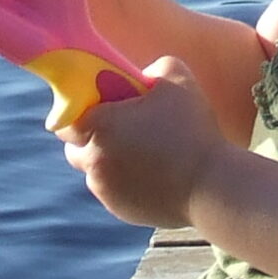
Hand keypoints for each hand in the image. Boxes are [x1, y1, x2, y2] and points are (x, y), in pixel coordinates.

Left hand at [57, 56, 223, 227]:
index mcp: (99, 126)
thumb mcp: (179, 79)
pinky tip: (154, 173)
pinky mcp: (120, 210)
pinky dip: (125, 183)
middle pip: (76, 148)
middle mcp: (94, 161)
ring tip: (144, 152)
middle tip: (123, 129)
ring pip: (96, 171)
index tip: (100, 107)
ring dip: (110, 161)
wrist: (213, 188)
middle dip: (93, 137)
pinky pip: (113, 192)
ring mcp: (105, 190)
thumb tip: (144, 76)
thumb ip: (154, 68)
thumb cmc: (194, 131)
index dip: (79, 111)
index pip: (64, 119)